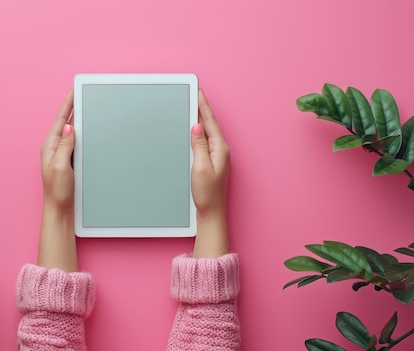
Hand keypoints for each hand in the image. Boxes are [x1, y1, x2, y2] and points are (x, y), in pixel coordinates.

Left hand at [40, 90, 75, 209]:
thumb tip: (68, 127)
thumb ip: (65, 146)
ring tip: (86, 107)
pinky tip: (89, 131)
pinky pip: (77, 143)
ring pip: (72, 133)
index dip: (67, 105)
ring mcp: (62, 155)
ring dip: (79, 120)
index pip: (59, 120)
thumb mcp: (61, 166)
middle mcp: (55, 149)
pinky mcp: (70, 162)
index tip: (74, 91)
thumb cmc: (57, 192)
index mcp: (49, 147)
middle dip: (73, 108)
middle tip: (82, 94)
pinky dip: (83, 134)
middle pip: (65, 123)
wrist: (61, 210)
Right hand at [190, 89, 230, 257]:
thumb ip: (198, 145)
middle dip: (201, 107)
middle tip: (194, 92)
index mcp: (219, 149)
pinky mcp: (211, 161)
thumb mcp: (200, 167)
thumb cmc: (207, 195)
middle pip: (209, 123)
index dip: (202, 104)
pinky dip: (199, 130)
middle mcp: (220, 150)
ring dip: (200, 117)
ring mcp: (217, 156)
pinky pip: (205, 140)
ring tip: (193, 104)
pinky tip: (193, 128)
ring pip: (207, 131)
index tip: (198, 90)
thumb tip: (197, 126)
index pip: (209, 121)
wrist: (211, 213)